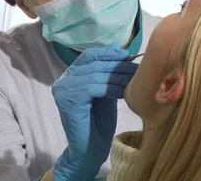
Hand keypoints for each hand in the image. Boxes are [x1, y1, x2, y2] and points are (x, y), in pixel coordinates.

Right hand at [52, 44, 137, 180]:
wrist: (89, 151)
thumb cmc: (98, 123)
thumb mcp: (105, 92)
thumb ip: (107, 74)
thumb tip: (118, 48)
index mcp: (70, 75)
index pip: (89, 56)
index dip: (108, 53)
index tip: (128, 56)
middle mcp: (63, 80)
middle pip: (93, 64)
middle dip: (117, 66)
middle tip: (137, 69)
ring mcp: (63, 89)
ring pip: (94, 75)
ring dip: (117, 77)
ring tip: (134, 80)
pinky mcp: (67, 100)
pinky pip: (92, 87)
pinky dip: (110, 88)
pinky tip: (124, 93)